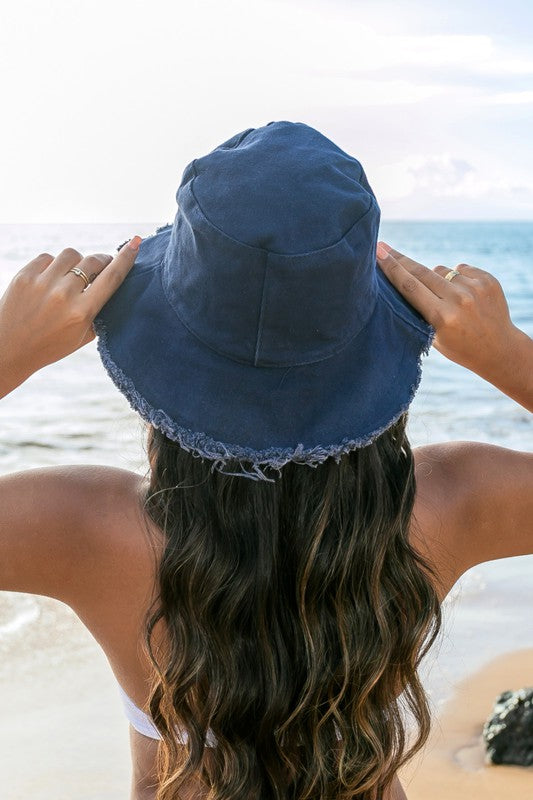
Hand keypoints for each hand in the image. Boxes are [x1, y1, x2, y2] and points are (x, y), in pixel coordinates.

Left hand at [0, 237, 140, 394]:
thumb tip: (110, 284)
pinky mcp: (24, 276)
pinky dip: (53, 265)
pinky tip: (51, 279)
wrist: (9, 349)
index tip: (135, 243)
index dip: (126, 258)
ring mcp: (42, 283)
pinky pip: (47, 258)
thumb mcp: (83, 337)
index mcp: (81, 312)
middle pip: (92, 262)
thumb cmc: (50, 346)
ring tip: (72, 276)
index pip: (111, 278)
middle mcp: (63, 295)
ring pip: (71, 255)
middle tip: (101, 267)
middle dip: (100, 261)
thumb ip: (98, 312)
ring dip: (76, 262)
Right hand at [376, 241, 521, 380]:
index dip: (391, 267)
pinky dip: (456, 278)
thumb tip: (406, 275)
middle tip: (383, 246)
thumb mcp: (434, 337)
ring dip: (435, 278)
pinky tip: (464, 296)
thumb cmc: (460, 347)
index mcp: (442, 318)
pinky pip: (460, 269)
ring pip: (440, 270)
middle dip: (399, 259)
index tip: (378, 251)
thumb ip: (421, 310)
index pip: (410, 286)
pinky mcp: (487, 280)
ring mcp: (475, 288)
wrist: (500, 349)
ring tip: (446, 299)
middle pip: (420, 272)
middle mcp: (458, 300)